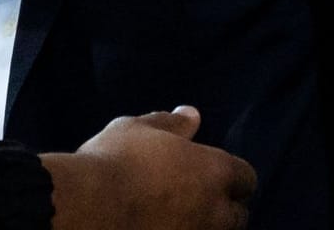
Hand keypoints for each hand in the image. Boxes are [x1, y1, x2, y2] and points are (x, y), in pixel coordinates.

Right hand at [42, 106, 255, 229]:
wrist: (87, 207)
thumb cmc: (113, 160)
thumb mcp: (137, 129)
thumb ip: (170, 124)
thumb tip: (191, 115)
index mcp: (214, 172)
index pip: (246, 177)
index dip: (232, 176)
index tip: (212, 173)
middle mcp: (215, 211)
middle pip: (238, 216)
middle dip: (225, 208)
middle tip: (198, 199)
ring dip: (206, 225)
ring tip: (181, 216)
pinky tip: (163, 227)